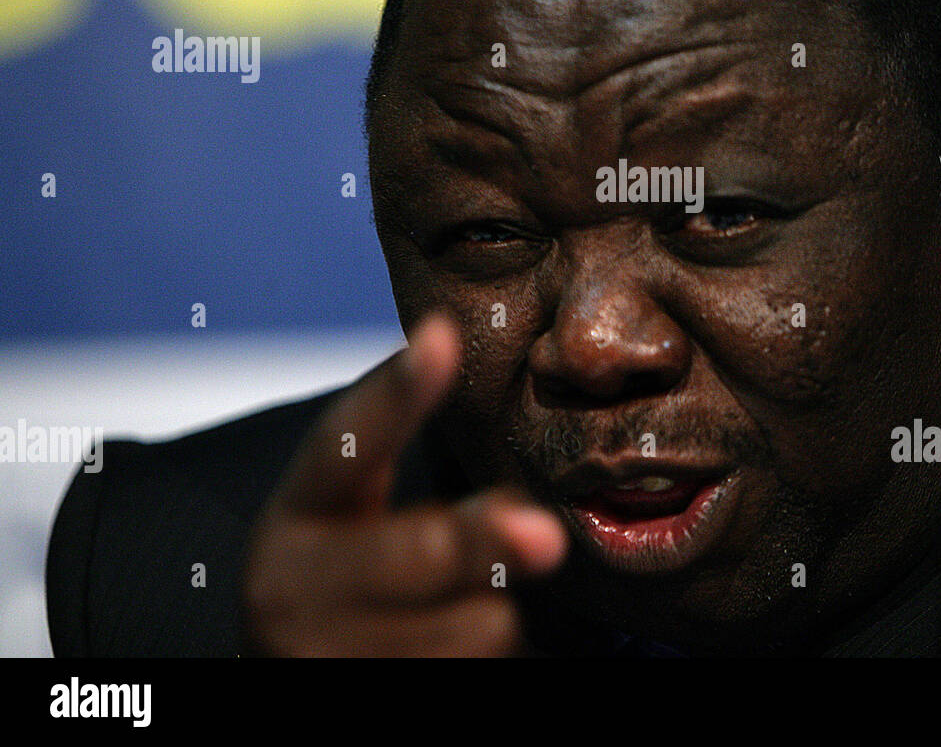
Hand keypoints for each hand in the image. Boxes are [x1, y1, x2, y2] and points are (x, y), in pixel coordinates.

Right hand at [239, 315, 566, 655]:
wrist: (294, 677)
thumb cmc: (343, 575)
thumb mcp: (353, 513)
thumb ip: (417, 480)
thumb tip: (528, 520)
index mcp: (299, 515)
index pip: (347, 443)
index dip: (397, 392)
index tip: (441, 336)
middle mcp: (296, 591)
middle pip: (418, 553)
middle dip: (485, 541)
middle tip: (546, 536)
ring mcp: (329, 661)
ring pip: (473, 625)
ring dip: (495, 608)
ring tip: (454, 607)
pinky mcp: (366, 704)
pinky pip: (476, 676)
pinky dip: (486, 659)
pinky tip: (449, 652)